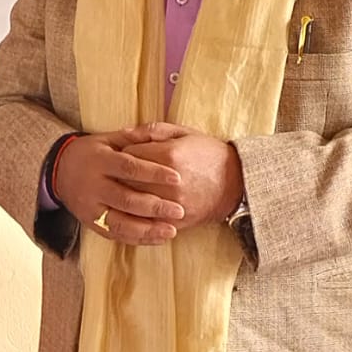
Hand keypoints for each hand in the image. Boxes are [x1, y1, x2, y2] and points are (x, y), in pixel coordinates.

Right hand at [54, 128, 184, 245]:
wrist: (58, 171)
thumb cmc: (91, 152)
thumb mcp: (107, 139)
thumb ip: (131, 138)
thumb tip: (155, 135)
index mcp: (100, 161)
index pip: (129, 168)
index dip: (154, 173)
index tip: (177, 177)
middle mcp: (93, 186)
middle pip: (126, 199)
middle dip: (155, 207)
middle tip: (179, 210)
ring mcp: (90, 208)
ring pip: (120, 223)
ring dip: (148, 229)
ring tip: (172, 230)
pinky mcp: (90, 223)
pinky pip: (115, 235)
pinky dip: (137, 239)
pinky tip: (157, 238)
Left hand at [124, 123, 243, 229]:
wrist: (236, 181)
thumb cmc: (207, 152)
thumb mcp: (183, 132)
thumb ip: (152, 130)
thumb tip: (124, 133)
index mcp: (169, 155)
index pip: (128, 155)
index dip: (120, 154)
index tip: (120, 154)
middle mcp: (169, 182)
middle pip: (126, 181)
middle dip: (118, 176)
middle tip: (114, 173)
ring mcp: (173, 204)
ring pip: (133, 204)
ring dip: (124, 197)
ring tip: (121, 190)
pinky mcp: (177, 221)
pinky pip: (147, 222)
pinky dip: (137, 216)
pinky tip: (132, 209)